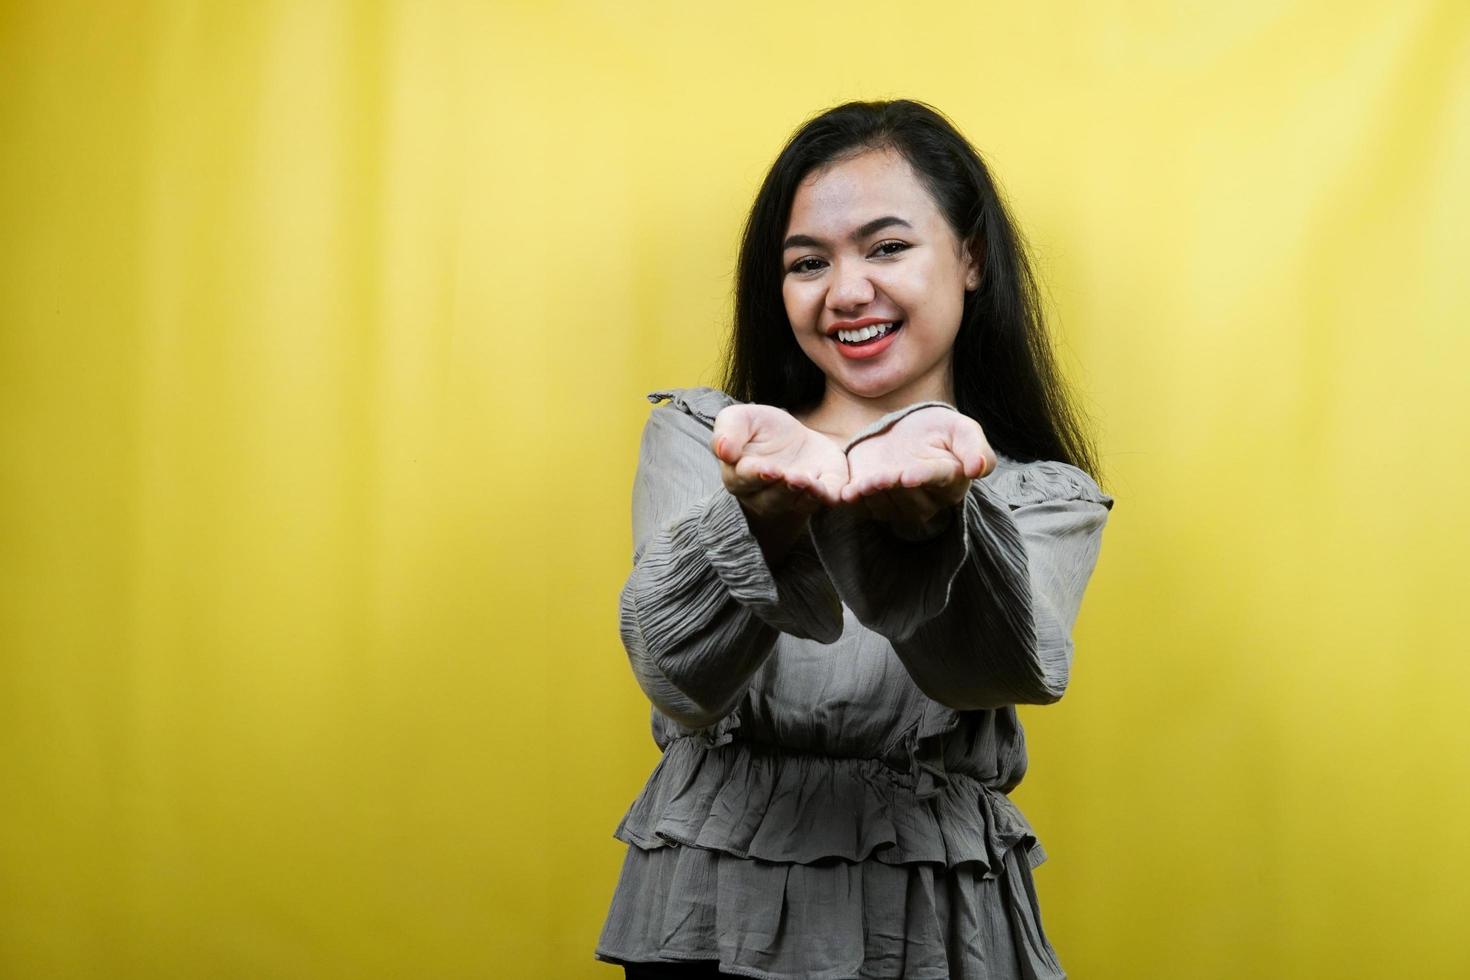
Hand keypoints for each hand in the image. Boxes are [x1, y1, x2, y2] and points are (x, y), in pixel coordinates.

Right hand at [711, 404, 847, 520]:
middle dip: (783, 489)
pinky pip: (828, 500)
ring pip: (799, 503)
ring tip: (810, 481)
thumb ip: (728, 431)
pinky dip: (833, 497)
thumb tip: (723, 451)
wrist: (795, 435)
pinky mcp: (824, 492)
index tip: (768, 468)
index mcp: (740, 477)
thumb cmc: (760, 429)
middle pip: (772, 499)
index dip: (756, 476)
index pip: (744, 480)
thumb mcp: (741, 419)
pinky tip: (836, 490)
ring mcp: (796, 498)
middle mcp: (766, 495)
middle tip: (792, 477)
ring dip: (806, 495)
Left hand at [838, 406, 995, 536]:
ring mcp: (902, 507)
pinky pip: (867, 511)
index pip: (938, 480)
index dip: (923, 478)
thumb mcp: (960, 428)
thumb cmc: (935, 429)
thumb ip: (974, 446)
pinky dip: (857, 503)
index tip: (908, 475)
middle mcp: (929, 501)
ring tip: (865, 482)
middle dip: (895, 489)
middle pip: (912, 500)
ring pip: (890, 508)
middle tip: (881, 476)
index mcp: (951, 480)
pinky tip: (849, 493)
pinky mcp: (877, 506)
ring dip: (875, 497)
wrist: (902, 432)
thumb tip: (978, 469)